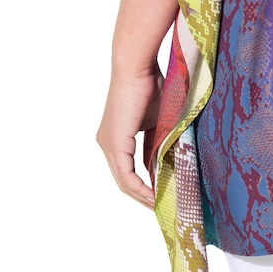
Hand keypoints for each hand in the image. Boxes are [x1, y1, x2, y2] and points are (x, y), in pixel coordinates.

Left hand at [97, 65, 163, 208]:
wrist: (138, 65)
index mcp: (115, 136)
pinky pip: (125, 174)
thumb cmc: (152, 83)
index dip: (143, 184)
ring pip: (123, 180)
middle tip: (162, 206)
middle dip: (142, 196)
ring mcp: (108, 144)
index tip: (161, 194)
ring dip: (141, 195)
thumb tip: (166, 162)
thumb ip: (158, 139)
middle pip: (123, 180)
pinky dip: (139, 187)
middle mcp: (106, 143)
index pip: (127, 169)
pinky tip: (153, 196)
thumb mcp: (158, 118)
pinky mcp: (114, 143)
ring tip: (160, 205)